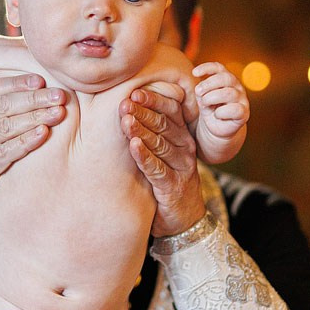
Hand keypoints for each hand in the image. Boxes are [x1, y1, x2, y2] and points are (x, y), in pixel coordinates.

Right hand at [0, 74, 66, 225]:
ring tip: (58, 112)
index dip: (16, 83)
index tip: (40, 79)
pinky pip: (3, 153)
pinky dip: (25, 142)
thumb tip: (21, 101)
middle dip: (33, 98)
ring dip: (35, 117)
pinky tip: (43, 135)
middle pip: (2, 105)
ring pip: (5, 126)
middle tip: (60, 94)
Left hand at [119, 88, 206, 237]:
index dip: (153, 100)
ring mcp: (180, 167)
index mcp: (182, 135)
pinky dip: (144, 157)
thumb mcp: (162, 152)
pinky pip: (157, 169)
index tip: (134, 91)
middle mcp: (184, 147)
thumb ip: (151, 131)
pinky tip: (133, 146)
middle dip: (143, 112)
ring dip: (141, 131)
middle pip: (163, 124)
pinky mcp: (172, 186)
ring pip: (159, 144)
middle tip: (124, 102)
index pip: (170, 111)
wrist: (184, 218)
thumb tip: (127, 105)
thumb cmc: (166, 179)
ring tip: (125, 120)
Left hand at [193, 62, 248, 148]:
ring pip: (230, 93)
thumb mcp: (203, 98)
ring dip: (212, 98)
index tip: (194, 73)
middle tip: (198, 92)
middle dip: (209, 84)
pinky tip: (216, 115)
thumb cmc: (210, 109)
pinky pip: (235, 109)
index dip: (207, 68)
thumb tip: (199, 89)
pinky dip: (222, 112)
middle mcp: (236, 87)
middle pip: (226, 78)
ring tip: (204, 104)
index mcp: (226, 79)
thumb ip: (202, 91)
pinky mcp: (244, 113)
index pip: (219, 68)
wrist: (217, 129)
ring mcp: (242, 99)